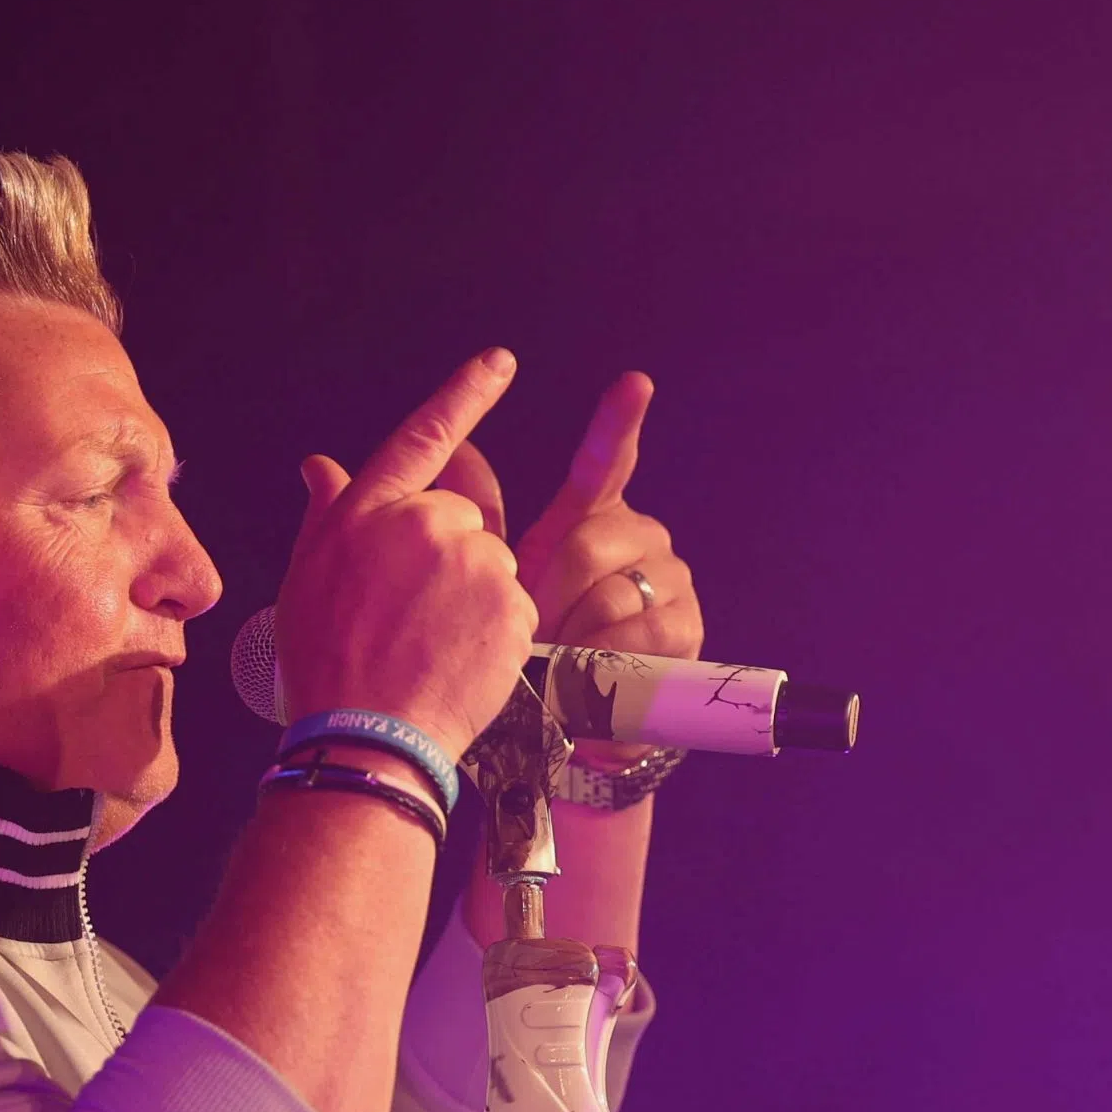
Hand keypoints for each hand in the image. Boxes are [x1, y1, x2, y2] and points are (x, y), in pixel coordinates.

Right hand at [276, 351, 540, 761]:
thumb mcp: (307, 578)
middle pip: (460, 520)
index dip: (465, 396)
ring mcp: (474, 563)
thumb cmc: (325, 662)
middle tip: (409, 616)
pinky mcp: (511, 605)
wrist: (366, 734)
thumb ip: (326, 514)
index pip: (423, 438)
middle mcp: (426, 524)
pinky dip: (493, 633)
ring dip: (471, 598)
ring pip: (489, 566)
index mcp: (370, 513)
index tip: (499, 363)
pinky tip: (457, 661)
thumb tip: (321, 466)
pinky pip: (513, 607)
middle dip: (446, 558)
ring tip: (430, 645)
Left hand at [491, 372, 704, 768]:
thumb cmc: (526, 650)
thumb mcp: (492, 584)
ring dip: (573, 635)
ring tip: (563, 662)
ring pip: (612, 590)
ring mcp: (669, 580)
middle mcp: (639, 538)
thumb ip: (471, 520)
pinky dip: (604, 660)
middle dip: (549, 594)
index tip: (633, 384)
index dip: (618, 425)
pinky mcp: (687, 627)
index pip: (606, 465)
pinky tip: (595, 678)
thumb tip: (424, 451)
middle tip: (535, 631)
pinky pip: (637, 631)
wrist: (565, 728)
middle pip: (588, 541)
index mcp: (591, 521)